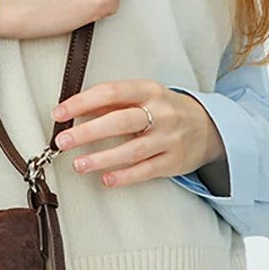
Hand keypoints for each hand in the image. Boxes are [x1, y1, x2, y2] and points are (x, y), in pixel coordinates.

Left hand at [51, 79, 226, 187]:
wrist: (209, 127)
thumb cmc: (165, 109)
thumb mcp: (143, 95)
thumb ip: (113, 101)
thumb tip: (74, 108)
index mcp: (149, 90)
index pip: (111, 92)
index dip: (82, 102)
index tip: (59, 113)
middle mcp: (161, 112)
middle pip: (120, 121)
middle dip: (88, 132)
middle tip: (63, 141)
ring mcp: (169, 138)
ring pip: (133, 150)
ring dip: (102, 158)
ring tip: (78, 164)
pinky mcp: (174, 162)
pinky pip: (147, 170)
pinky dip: (125, 176)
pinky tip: (106, 179)